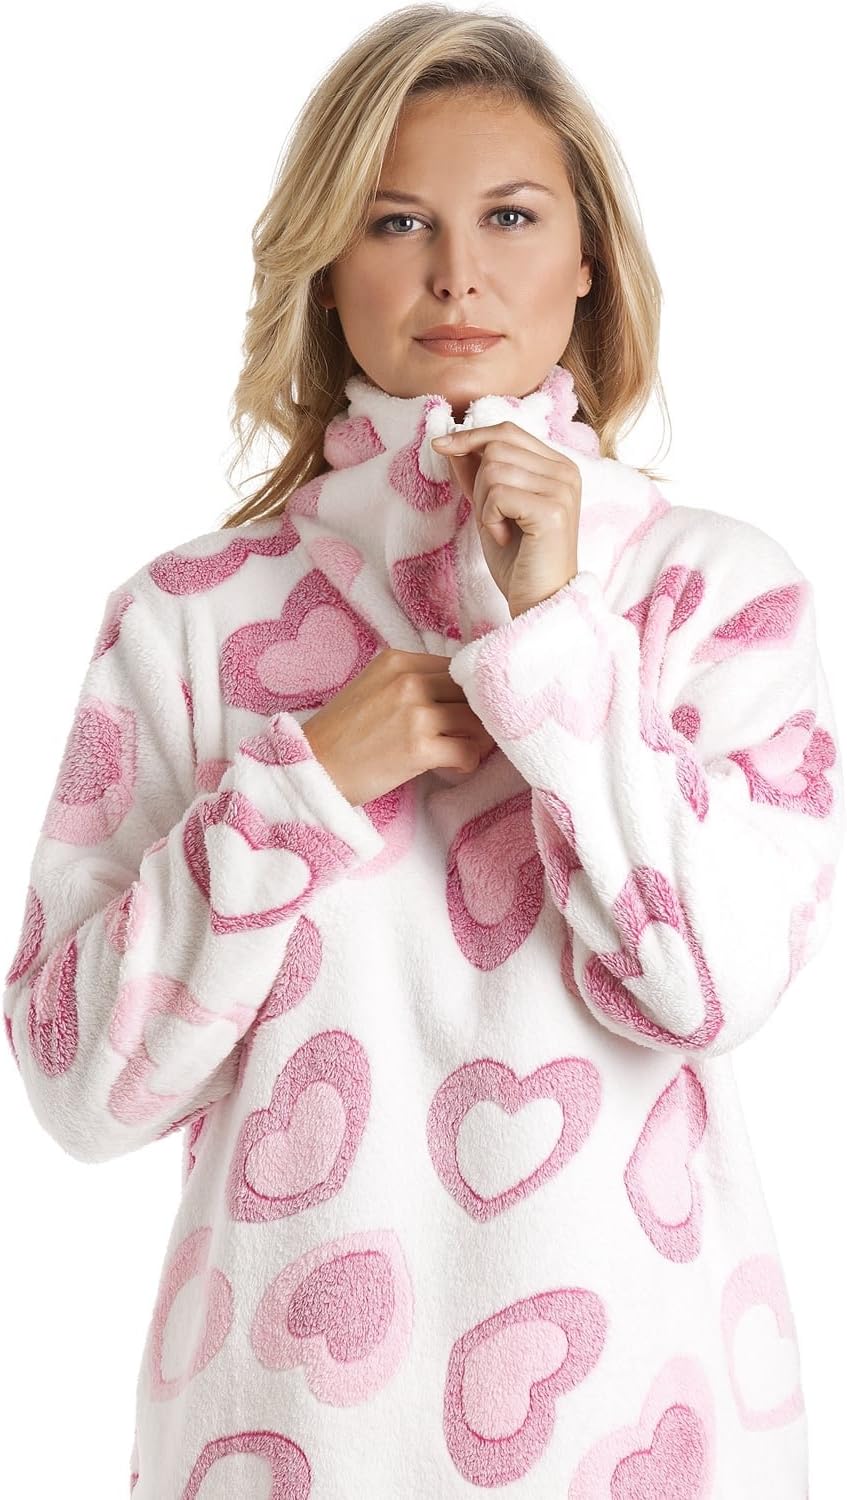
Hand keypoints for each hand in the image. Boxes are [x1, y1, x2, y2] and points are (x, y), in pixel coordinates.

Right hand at [301, 649, 496, 805]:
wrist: (311, 768)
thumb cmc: (340, 734)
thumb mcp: (372, 688)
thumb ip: (410, 682)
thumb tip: (458, 693)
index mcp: (397, 661)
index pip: (456, 668)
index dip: (467, 692)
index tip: (465, 710)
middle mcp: (408, 680)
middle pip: (469, 691)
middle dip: (477, 714)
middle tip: (472, 733)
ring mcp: (414, 713)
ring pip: (475, 720)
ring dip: (477, 739)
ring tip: (463, 751)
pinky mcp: (418, 748)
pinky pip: (468, 751)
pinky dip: (468, 762)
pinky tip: (454, 767)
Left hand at [430, 421, 580, 617]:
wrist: (538, 600)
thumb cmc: (518, 559)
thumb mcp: (491, 508)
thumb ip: (476, 473)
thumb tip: (450, 441)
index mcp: (557, 465)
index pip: (507, 431)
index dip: (471, 436)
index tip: (440, 445)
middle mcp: (566, 471)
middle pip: (497, 446)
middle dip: (479, 482)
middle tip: (492, 517)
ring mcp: (562, 489)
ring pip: (494, 469)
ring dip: (485, 504)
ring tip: (501, 530)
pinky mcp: (553, 509)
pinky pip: (498, 494)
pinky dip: (489, 519)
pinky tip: (504, 538)